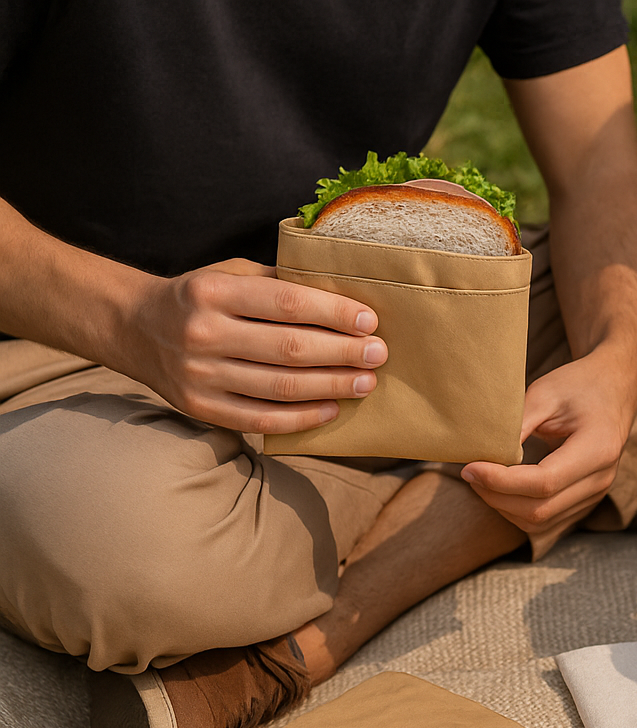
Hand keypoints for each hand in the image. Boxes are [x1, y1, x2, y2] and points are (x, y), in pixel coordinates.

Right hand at [124, 259, 385, 433]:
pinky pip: (261, 420)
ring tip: (365, 382)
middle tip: (378, 355)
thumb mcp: (230, 275)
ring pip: (280, 387)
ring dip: (331, 386)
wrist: (136, 328)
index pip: (287, 303)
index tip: (369, 322)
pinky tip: (331, 409)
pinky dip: (302, 418)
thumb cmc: (199, 298)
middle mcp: (203, 334)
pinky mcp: (200, 408)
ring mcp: (200, 375)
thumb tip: (342, 299)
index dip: (334, 313)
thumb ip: (277, 284)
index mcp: (212, 292)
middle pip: (290, 349)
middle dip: (343, 353)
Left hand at [459, 344, 636, 534]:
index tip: (471, 467)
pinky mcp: (586, 501)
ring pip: (541, 523)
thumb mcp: (546, 393)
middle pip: (540, 509)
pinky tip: (503, 489)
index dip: (501, 481)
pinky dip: (518, 512)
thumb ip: (517, 424)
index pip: (544, 482)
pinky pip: (547, 522)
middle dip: (497, 496)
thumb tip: (483, 453)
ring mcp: (596, 494)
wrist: (614, 390)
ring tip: (483, 480)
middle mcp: (601, 479)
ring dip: (504, 507)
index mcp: (598, 449)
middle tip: (470, 472)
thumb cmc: (580, 385)